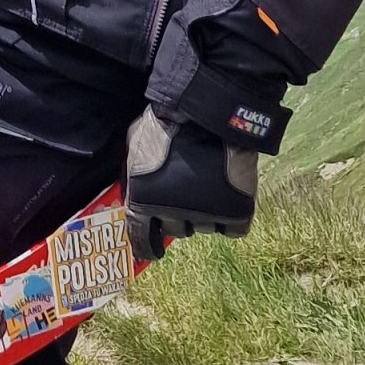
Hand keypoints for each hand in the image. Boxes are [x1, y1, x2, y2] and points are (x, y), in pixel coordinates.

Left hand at [124, 107, 257, 260]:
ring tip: (207, 184)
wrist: (208, 113)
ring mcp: (207, 215)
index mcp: (145, 202)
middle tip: (185, 193)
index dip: (147, 247)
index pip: (142, 238)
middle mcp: (174, 214)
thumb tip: (127, 194)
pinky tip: (228, 198)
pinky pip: (233, 229)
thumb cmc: (165, 123)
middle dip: (177, 215)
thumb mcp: (133, 145)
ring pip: (204, 227)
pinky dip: (231, 218)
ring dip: (205, 213)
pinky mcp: (237, 211)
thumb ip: (130, 172)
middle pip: (176, 230)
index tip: (152, 251)